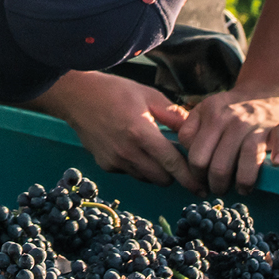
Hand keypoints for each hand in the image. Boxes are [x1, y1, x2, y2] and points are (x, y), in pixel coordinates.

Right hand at [55, 71, 201, 191]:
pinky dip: (135, 165)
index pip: (172, 164)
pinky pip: (129, 172)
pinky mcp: (105, 164)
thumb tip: (194, 131)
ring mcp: (114, 160)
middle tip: (174, 159)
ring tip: (150, 149)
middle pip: (162, 179)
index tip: (202, 188)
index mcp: (141, 132)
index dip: (190, 178)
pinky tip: (129, 146)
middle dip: (172, 173)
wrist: (76, 96)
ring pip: (146, 177)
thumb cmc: (114, 91)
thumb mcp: (147, 94)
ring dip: (154, 170)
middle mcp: (128, 151)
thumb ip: (172, 114)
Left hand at [178, 89, 278, 195]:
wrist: (264, 92)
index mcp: (211, 116)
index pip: (197, 156)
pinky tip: (274, 164)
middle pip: (220, 166)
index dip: (197, 174)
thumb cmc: (229, 110)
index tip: (201, 178)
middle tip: (220, 189)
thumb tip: (179, 152)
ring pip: (248, 161)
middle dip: (218, 185)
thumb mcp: (202, 111)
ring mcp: (259, 124)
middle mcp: (234, 119)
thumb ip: (187, 129)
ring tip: (242, 189)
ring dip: (244, 183)